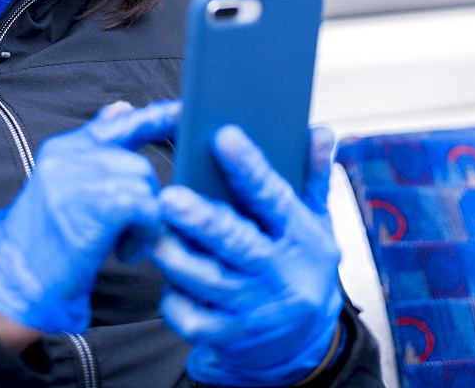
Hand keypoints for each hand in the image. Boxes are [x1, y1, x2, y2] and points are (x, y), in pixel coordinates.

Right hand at [0, 99, 180, 335]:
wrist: (16, 283)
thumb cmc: (43, 242)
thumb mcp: (64, 188)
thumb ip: (95, 149)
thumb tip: (123, 107)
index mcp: (63, 148)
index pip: (117, 123)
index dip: (154, 117)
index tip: (181, 110)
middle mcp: (69, 155)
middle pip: (138, 162)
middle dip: (143, 199)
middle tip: (128, 231)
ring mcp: (82, 176)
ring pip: (145, 184)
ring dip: (144, 220)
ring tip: (122, 244)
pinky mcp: (100, 202)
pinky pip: (147, 206)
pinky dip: (145, 232)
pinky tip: (125, 251)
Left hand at [152, 126, 342, 386]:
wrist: (307, 342)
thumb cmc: (303, 264)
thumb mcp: (318, 219)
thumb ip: (313, 175)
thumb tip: (321, 132)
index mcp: (302, 238)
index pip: (275, 198)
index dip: (250, 168)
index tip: (225, 137)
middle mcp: (280, 274)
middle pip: (238, 244)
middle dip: (201, 221)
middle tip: (169, 197)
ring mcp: (256, 309)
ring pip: (210, 283)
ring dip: (178, 258)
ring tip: (153, 233)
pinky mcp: (232, 337)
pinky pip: (197, 321)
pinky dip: (175, 301)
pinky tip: (167, 279)